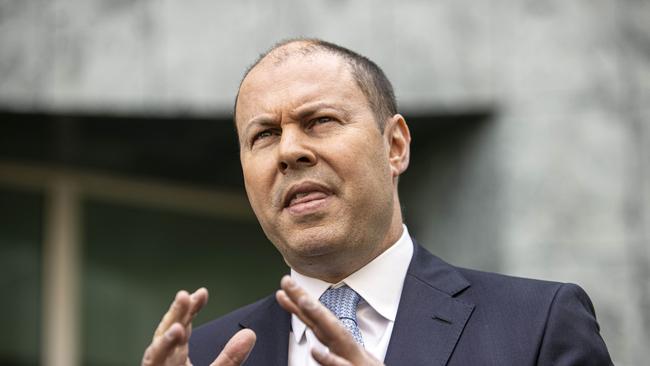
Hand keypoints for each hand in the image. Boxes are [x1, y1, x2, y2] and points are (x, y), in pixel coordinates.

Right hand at [141, 288, 255, 365]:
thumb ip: (230, 357)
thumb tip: (250, 335)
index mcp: (176, 357)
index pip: (183, 326)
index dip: (191, 309)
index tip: (203, 293)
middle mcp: (164, 361)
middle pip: (168, 331)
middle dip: (177, 313)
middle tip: (186, 295)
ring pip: (158, 347)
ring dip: (169, 327)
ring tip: (181, 310)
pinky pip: (155, 360)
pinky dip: (164, 345)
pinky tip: (175, 332)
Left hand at [276, 276, 383, 365]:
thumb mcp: (345, 361)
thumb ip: (330, 356)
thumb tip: (315, 349)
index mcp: (338, 344)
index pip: (315, 322)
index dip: (298, 306)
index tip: (281, 291)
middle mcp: (344, 346)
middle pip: (321, 319)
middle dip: (304, 299)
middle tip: (286, 281)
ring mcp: (351, 358)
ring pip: (335, 334)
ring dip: (320, 317)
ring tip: (303, 300)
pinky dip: (330, 360)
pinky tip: (316, 351)